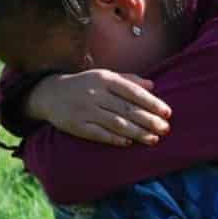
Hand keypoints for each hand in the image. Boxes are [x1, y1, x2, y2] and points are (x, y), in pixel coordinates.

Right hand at [26, 69, 171, 146]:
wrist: (50, 93)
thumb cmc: (84, 84)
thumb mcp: (105, 76)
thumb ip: (129, 80)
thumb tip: (152, 86)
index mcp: (105, 79)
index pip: (133, 92)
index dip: (152, 102)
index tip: (167, 113)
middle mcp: (96, 93)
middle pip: (127, 109)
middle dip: (149, 120)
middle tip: (165, 129)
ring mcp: (86, 110)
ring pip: (116, 123)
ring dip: (137, 132)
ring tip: (153, 139)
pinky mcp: (77, 125)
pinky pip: (98, 133)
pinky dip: (114, 138)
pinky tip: (128, 142)